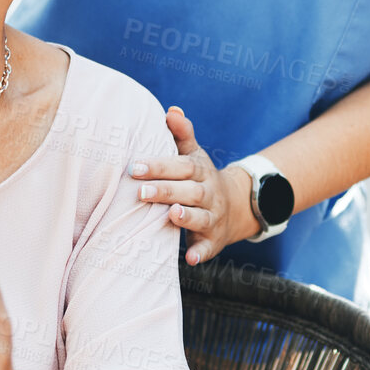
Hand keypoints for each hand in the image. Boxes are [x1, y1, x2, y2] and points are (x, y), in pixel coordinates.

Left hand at [130, 107, 258, 265]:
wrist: (235, 206)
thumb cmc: (199, 177)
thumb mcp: (194, 154)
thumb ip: (182, 134)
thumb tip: (171, 110)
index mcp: (200, 171)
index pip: (181, 166)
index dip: (159, 166)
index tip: (134, 167)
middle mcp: (209, 194)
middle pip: (190, 191)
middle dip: (166, 191)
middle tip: (140, 192)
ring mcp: (213, 217)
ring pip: (202, 217)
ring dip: (187, 217)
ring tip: (170, 214)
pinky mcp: (214, 240)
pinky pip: (209, 248)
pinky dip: (201, 253)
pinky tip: (191, 259)